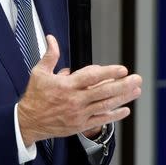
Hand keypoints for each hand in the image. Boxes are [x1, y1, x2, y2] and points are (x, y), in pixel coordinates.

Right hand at [17, 35, 141, 146]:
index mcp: (66, 86)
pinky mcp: (80, 125)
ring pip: (105, 105)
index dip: (108, 72)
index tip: (121, 69)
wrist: (29, 121)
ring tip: (136, 91)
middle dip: (123, 85)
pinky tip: (125, 109)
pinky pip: (101, 120)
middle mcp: (75, 100)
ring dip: (123, 98)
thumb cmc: (35, 96)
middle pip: (104, 91)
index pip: (91, 77)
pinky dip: (114, 115)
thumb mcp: (39, 73)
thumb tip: (52, 39)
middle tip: (136, 79)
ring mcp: (79, 114)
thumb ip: (50, 55)